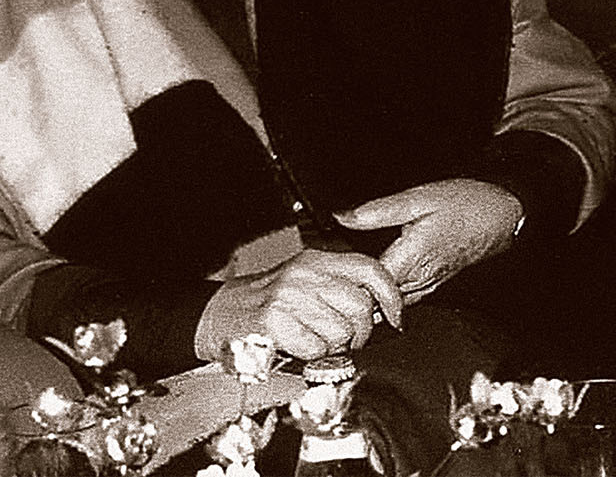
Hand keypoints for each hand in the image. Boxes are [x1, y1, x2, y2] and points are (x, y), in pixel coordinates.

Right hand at [211, 248, 403, 361]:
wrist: (221, 313)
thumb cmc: (267, 302)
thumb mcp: (304, 280)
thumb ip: (339, 286)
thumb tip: (381, 307)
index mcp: (315, 260)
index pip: (369, 269)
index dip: (390, 296)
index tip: (395, 317)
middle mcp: (304, 274)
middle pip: (360, 306)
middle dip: (361, 332)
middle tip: (347, 338)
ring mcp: (289, 296)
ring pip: (342, 332)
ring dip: (335, 346)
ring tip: (316, 340)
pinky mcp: (276, 321)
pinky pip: (318, 348)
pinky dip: (314, 355)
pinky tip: (300, 345)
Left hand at [335, 178, 524, 302]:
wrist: (504, 214)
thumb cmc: (467, 204)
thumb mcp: (416, 199)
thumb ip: (376, 211)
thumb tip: (342, 215)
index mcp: (412, 259)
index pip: (370, 287)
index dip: (347, 283)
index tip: (329, 275)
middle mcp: (420, 279)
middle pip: (377, 298)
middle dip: (354, 291)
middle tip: (329, 279)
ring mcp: (429, 284)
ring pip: (390, 301)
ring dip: (369, 293)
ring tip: (346, 281)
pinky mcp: (434, 282)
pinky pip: (404, 294)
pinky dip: (386, 290)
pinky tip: (373, 279)